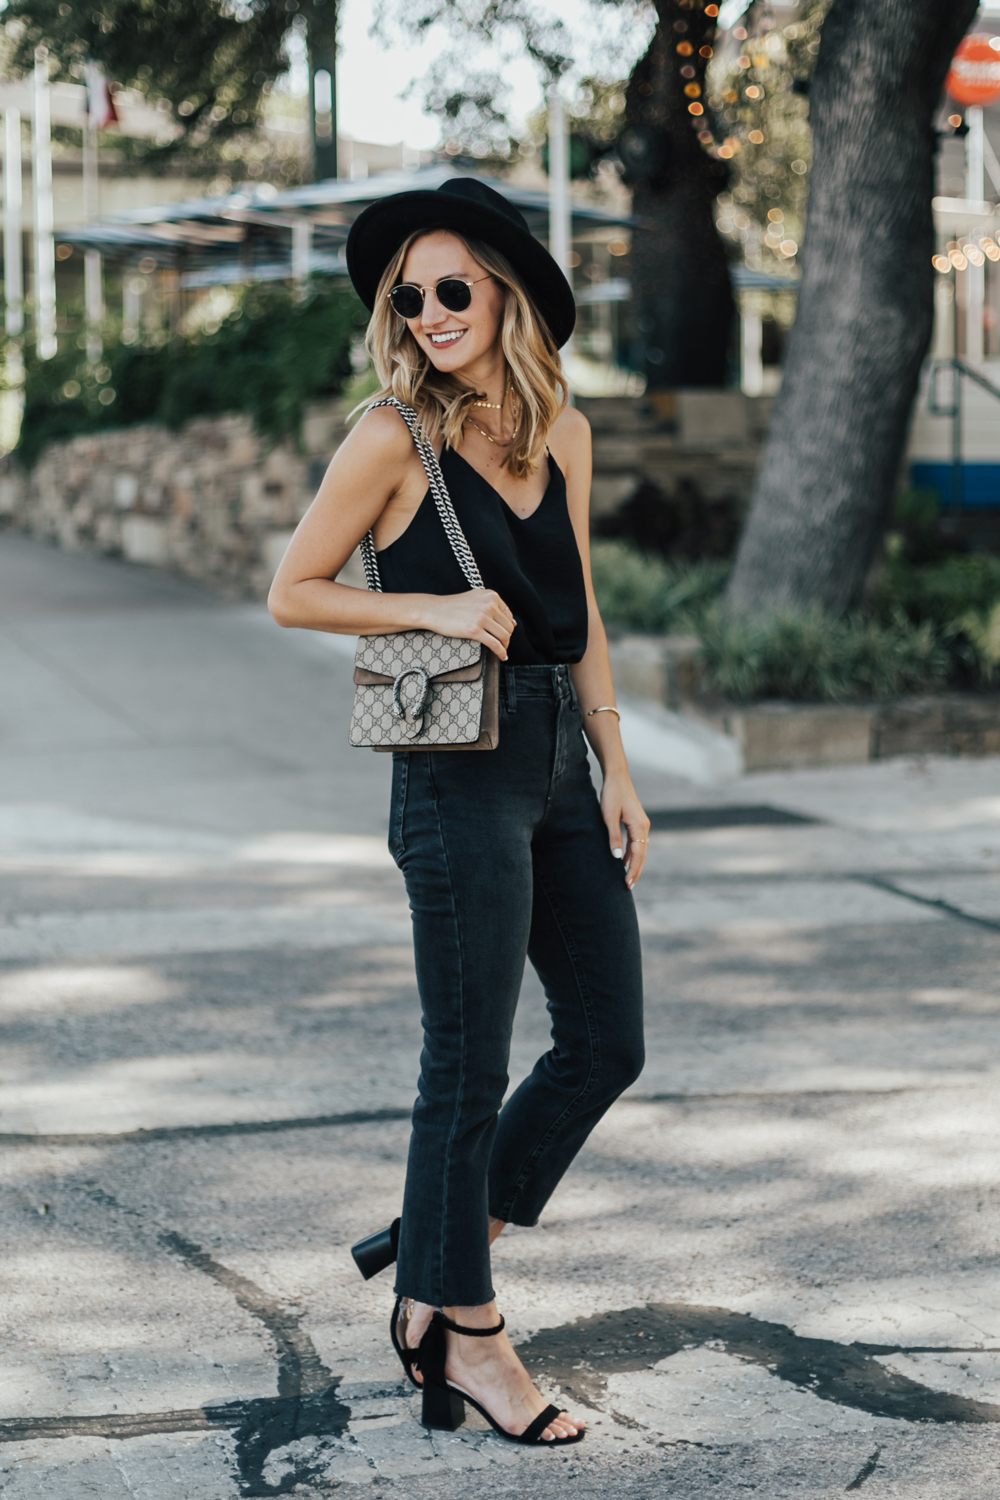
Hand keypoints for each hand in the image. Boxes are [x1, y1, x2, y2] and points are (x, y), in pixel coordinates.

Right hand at [423, 589, 515, 659]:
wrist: (433, 610)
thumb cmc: (452, 606)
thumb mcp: (475, 598)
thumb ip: (493, 606)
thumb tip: (513, 622)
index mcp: (491, 595)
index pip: (508, 615)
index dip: (507, 627)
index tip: (503, 635)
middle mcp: (489, 604)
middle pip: (508, 627)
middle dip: (507, 638)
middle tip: (503, 645)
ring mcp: (482, 617)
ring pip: (504, 636)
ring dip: (505, 646)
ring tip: (502, 651)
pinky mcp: (474, 630)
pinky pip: (495, 644)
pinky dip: (501, 652)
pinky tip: (502, 657)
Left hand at [601, 774, 650, 889]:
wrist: (617, 776)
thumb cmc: (612, 794)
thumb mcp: (609, 817)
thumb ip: (613, 837)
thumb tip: (616, 858)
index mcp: (639, 826)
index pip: (638, 854)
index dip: (633, 870)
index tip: (627, 884)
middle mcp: (644, 826)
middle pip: (642, 854)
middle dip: (636, 871)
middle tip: (628, 887)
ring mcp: (641, 824)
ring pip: (640, 849)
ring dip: (634, 863)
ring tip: (627, 878)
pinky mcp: (636, 821)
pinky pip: (636, 842)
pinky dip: (632, 853)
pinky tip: (623, 860)